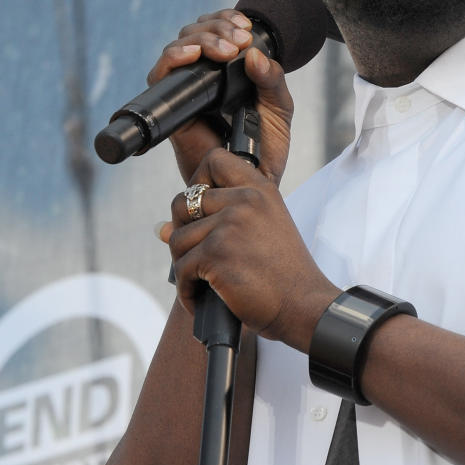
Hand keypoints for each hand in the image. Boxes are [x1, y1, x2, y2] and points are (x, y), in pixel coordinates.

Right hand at [146, 9, 294, 184]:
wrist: (251, 183)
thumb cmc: (265, 149)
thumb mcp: (279, 108)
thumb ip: (272, 80)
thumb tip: (254, 54)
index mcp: (229, 71)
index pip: (218, 31)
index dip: (227, 20)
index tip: (246, 27)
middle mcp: (205, 77)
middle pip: (196, 32)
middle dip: (218, 28)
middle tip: (239, 40)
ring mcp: (188, 92)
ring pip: (180, 46)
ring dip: (202, 38)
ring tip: (227, 49)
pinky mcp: (173, 109)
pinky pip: (160, 75)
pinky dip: (174, 57)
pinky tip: (193, 54)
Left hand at [161, 149, 339, 350]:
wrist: (303, 305)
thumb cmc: (283, 273)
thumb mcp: (260, 231)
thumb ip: (217, 220)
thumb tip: (161, 229)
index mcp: (260, 189)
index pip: (214, 159)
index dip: (197, 181)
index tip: (202, 210)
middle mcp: (245, 200)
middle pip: (182, 202)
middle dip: (182, 232)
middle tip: (198, 256)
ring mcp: (230, 225)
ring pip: (176, 238)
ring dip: (183, 265)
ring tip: (203, 282)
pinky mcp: (216, 253)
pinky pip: (181, 269)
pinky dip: (186, 291)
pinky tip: (201, 300)